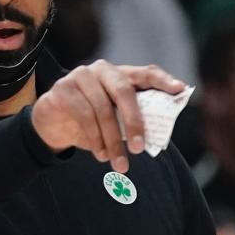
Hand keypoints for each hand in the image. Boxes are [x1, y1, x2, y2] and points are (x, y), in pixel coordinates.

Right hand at [31, 60, 184, 172]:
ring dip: (112, 141)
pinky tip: (101, 154)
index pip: (145, 73)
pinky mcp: (63, 89)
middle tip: (140, 148)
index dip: (163, 80)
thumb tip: (160, 134)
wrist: (53, 122)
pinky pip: (83, 116)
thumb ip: (133, 117)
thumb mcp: (115, 117)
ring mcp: (80, 77)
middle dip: (134, 121)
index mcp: (120, 74)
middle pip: (123, 91)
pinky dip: (95, 139)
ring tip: (119, 163)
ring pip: (102, 109)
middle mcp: (101, 70)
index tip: (180, 90)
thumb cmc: (93, 120)